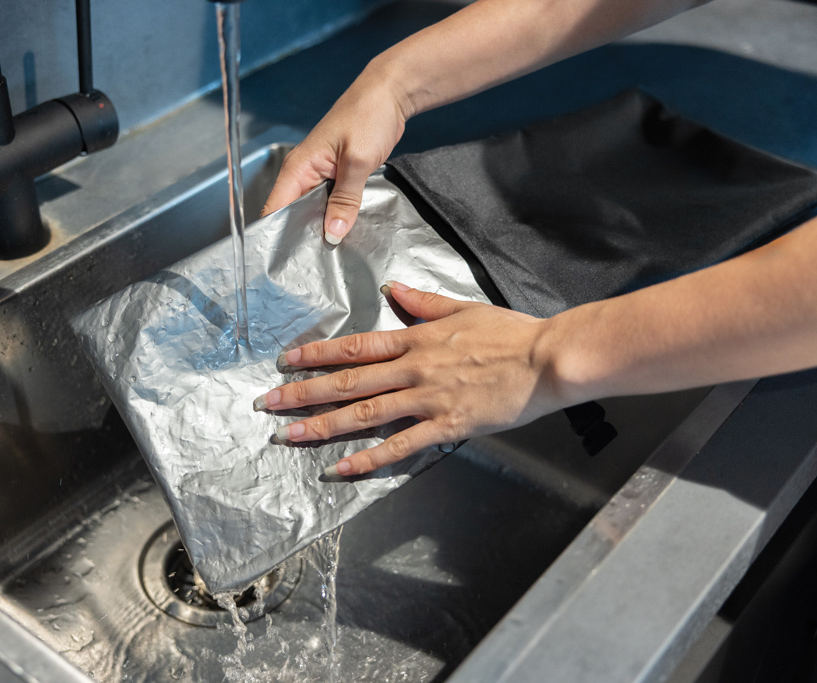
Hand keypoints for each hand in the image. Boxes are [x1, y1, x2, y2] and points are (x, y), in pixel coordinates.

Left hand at [252, 282, 564, 475]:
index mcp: (416, 340)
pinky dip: (369, 458)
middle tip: (269, 403)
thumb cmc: (510, 333)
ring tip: (290, 434)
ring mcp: (428, 399)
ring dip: (324, 425)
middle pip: (348, 382)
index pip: (355, 346)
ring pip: (365, 414)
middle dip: (304, 392)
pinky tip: (341, 467)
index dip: (317, 355)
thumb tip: (394, 289)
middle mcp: (413, 370)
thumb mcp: (463, 307)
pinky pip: (401, 446)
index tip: (287, 361)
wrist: (546, 359)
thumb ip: (423, 303)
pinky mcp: (446, 426)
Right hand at [260, 61, 410, 244]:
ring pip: (312, 211)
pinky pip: (328, 203)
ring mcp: (319, 175)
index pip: (275, 209)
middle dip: (302, 237)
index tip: (287, 261)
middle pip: (292, 215)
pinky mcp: (335, 176)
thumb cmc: (368, 115)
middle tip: (315, 265)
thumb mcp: (358, 161)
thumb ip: (345, 199)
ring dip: (321, 228)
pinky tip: (344, 232)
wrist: (389, 94)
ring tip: (329, 254)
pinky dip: (335, 216)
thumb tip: (333, 233)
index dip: (277, 235)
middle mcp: (303, 173)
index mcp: (298, 167)